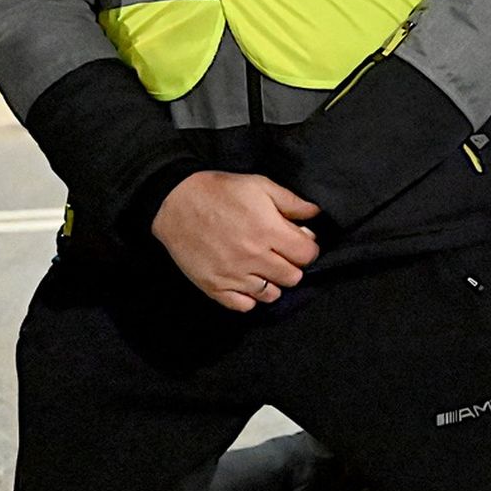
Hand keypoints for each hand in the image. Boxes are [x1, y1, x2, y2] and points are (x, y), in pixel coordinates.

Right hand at [150, 172, 319, 311]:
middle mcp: (254, 257)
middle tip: (282, 254)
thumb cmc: (220, 191)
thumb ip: (291, 202)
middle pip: (293, 277)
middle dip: (293, 265)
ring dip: (273, 282)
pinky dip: (249, 297)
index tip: (300, 241)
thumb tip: (315, 215)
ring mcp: (233, 275)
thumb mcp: (260, 185)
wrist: (175, 202)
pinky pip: (243, 306)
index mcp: (269, 231)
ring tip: (264, 268)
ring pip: (271, 295)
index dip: (308, 248)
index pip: (308, 255)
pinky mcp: (214, 286)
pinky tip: (246, 281)